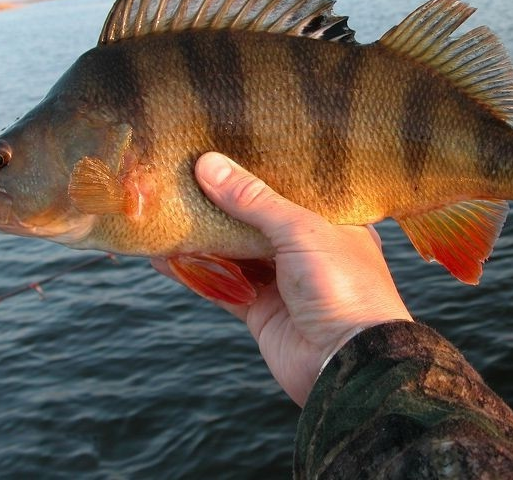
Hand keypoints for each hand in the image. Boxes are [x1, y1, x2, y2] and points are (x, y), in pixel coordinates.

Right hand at [188, 152, 412, 405]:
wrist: (349, 364)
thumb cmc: (343, 285)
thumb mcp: (301, 230)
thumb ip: (254, 200)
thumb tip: (209, 164)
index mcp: (332, 222)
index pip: (290, 188)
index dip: (256, 170)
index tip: (221, 148)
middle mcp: (308, 250)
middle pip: (255, 221)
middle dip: (221, 204)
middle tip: (182, 176)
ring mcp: (283, 281)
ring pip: (234, 253)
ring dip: (201, 238)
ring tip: (165, 210)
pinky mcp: (261, 311)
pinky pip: (221, 286)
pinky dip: (193, 273)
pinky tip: (163, 256)